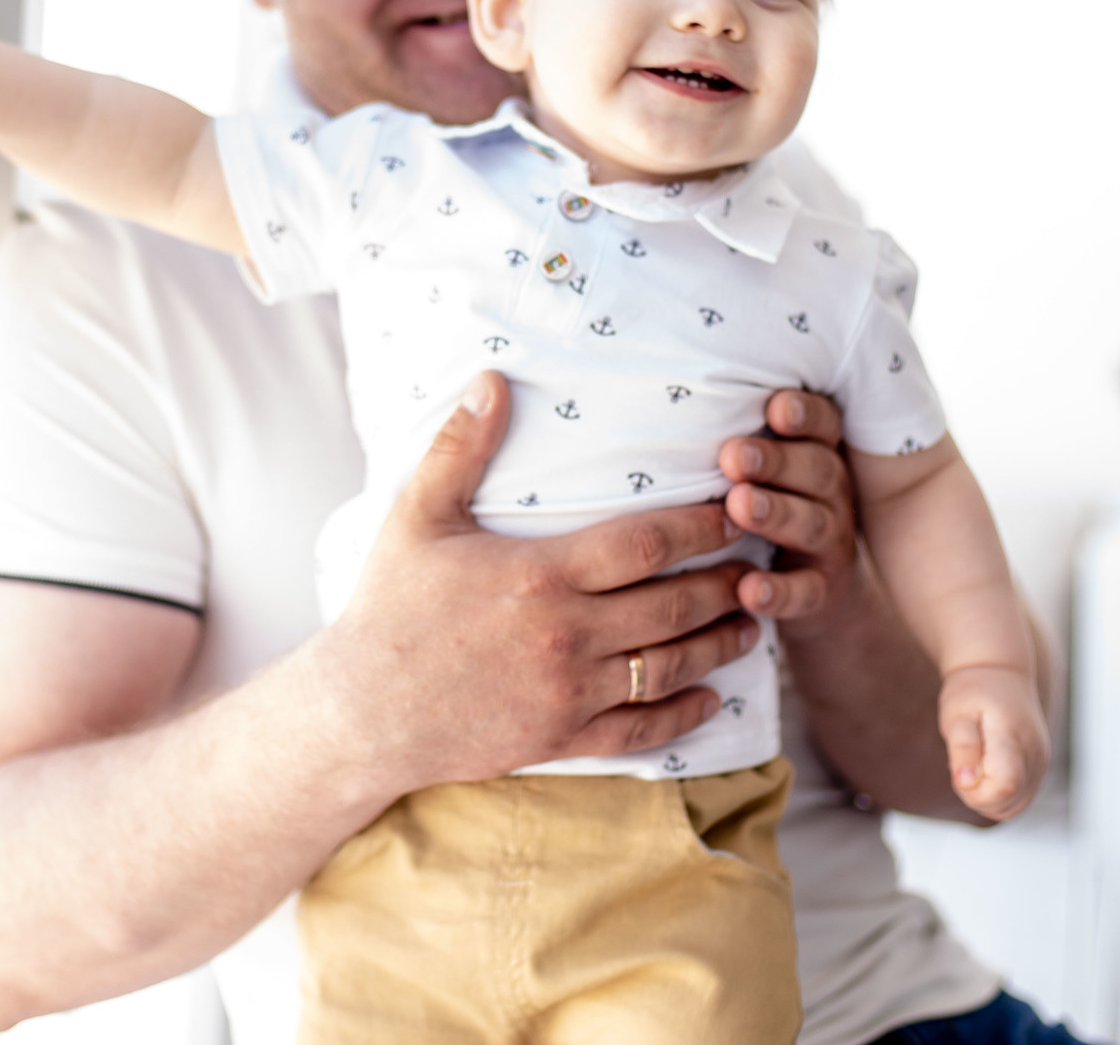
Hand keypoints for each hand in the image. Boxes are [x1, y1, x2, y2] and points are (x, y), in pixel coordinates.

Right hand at [318, 373, 764, 792]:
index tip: (731, 510)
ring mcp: (567, 693)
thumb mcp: (416, 518)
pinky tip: (710, 696)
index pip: (646, 544)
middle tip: (756, 563)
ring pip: (669, 667)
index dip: (700, 526)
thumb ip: (458, 449)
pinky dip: (684, 713)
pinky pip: (641, 729)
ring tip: (749, 621)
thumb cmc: (389, 609)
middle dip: (724, 583)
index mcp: (540, 576)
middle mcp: (565, 635)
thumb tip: (490, 380)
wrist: (363, 712)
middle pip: (674, 605)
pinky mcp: (562, 739)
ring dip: (720, 644)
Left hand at [718, 390, 859, 630]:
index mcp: (816, 453)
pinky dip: (778, 592)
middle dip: (776, 461)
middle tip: (733, 456)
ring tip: (738, 506)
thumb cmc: (764, 502)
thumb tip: (664, 406)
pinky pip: (805, 591)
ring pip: (811, 524)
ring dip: (775, 513)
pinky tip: (748, 588)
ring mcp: (829, 541)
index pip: (823, 424)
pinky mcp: (820, 590)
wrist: (809, 586)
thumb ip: (736, 440)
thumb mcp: (759, 468)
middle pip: (817, 469)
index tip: (776, 408)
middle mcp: (831, 493)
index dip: (805, 414)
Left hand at [937, 663, 1048, 819]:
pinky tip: (984, 770)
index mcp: (1014, 738)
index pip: (1004, 788)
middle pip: (1008, 803)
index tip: (959, 772)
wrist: (1000, 672)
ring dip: (986, 798)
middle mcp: (1035, 755)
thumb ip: (962, 749)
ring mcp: (1041, 763)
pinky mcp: (1039, 769)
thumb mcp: (957, 714)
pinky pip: (1018, 800)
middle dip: (977, 797)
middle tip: (962, 765)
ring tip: (973, 765)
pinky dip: (997, 796)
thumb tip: (966, 782)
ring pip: (1013, 807)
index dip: (976, 792)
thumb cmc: (974, 691)